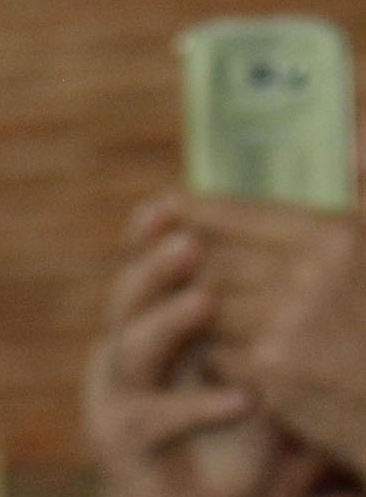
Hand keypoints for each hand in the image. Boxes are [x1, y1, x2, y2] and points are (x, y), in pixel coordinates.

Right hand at [79, 218, 274, 496]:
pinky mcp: (120, 451)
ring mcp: (113, 404)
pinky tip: (241, 397)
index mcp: (148, 329)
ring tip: (203, 302)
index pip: (145, 270)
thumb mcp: (251, 367)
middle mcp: (120, 359)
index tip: (176, 201)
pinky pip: (154, 421)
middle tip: (187, 240)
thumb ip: (266, 318)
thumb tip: (323, 250)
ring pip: (128, 352)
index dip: (153, 236)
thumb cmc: (222, 438)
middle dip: (154, 268)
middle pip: (126, 300)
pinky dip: (197, 406)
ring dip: (165, 325)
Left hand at [138, 186, 365, 472]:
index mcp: (338, 236)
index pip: (242, 213)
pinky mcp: (273, 370)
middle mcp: (310, 273)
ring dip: (195, 313)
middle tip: (152, 260)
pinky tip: (226, 360)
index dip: (197, 209)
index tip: (162, 202)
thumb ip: (365, 186)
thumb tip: (352, 126)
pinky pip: (214, 354)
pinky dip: (215, 357)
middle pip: (211, 260)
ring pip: (206, 307)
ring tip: (184, 312)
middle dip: (183, 265)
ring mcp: (288, 322)